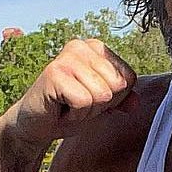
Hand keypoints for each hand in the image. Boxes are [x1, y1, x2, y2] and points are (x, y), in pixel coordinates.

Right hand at [8, 38, 136, 143]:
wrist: (36, 125)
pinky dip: (75, 115)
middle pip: (117, 86)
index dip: (114, 99)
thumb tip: (136, 104)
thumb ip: (121, 100)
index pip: (128, 78)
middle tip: (78, 103)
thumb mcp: (102, 105)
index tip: (90, 98)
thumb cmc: (68, 110)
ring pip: (102, 95)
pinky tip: (60, 109)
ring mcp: (67, 57)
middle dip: (100, 105)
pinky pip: (84, 101)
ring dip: (87, 111)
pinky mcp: (54, 73)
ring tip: (69, 105)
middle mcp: (81, 46)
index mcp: (97, 48)